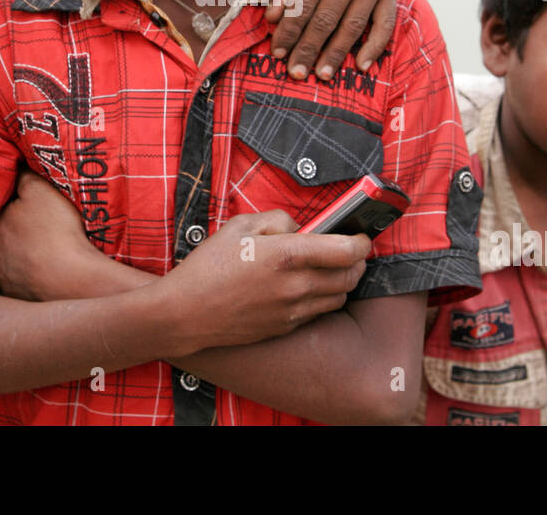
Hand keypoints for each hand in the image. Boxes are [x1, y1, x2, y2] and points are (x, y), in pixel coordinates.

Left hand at [0, 169, 101, 301]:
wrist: (75, 279)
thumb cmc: (59, 231)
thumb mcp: (41, 190)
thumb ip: (24, 177)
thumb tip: (15, 168)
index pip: (4, 210)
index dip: (18, 205)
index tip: (34, 206)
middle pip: (5, 238)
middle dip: (17, 233)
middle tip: (40, 230)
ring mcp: (5, 281)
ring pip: (11, 263)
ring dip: (21, 258)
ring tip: (43, 254)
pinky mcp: (19, 300)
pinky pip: (21, 286)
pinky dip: (29, 279)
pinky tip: (43, 275)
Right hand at [160, 210, 371, 354]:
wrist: (185, 313)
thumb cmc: (208, 266)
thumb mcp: (240, 226)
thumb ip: (277, 219)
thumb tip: (301, 226)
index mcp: (287, 255)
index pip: (347, 251)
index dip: (362, 242)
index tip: (361, 237)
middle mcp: (296, 286)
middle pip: (351, 277)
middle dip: (358, 262)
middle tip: (351, 251)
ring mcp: (293, 311)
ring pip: (339, 297)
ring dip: (343, 282)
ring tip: (331, 269)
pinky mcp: (285, 328)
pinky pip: (318, 313)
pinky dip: (323, 299)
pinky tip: (307, 288)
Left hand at [266, 0, 397, 79]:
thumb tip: (274, 19)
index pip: (304, 4)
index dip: (289, 32)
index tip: (277, 53)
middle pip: (328, 18)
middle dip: (309, 48)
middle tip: (296, 73)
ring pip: (354, 24)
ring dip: (337, 53)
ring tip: (322, 74)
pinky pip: (385, 21)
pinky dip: (375, 45)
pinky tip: (362, 65)